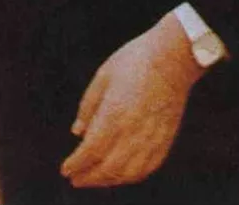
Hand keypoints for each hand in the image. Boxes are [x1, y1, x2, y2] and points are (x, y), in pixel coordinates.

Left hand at [61, 14, 204, 187]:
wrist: (173, 58)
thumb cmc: (134, 61)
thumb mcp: (103, 77)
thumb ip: (88, 107)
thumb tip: (77, 133)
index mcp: (114, 114)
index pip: (91, 151)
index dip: (76, 164)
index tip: (65, 170)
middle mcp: (133, 132)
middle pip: (107, 168)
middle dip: (88, 177)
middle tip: (75, 179)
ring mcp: (152, 138)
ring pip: (128, 173)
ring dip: (108, 181)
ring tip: (94, 179)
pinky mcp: (165, 139)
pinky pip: (147, 168)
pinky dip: (131, 176)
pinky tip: (121, 174)